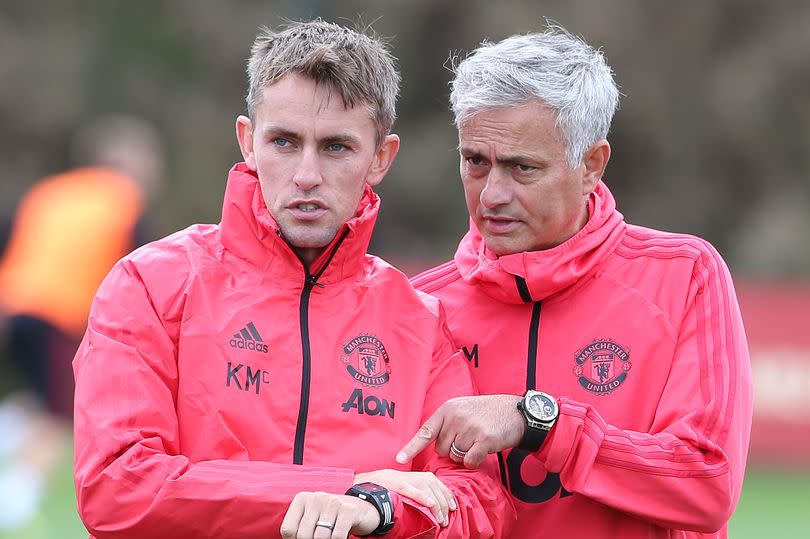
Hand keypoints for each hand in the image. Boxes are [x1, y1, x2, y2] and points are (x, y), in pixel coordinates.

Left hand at [280, 492, 378, 538]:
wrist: (362, 510)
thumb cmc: (331, 519)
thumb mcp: (312, 521)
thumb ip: (299, 530)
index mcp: (302, 499)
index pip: (288, 530)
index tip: (308, 538)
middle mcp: (316, 497)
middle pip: (303, 535)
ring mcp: (333, 501)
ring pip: (320, 537)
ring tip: (331, 536)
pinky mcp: (348, 510)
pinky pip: (337, 536)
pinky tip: (341, 536)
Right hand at [354, 469, 454, 526]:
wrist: (361, 483)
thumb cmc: (380, 488)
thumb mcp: (398, 486)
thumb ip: (412, 491)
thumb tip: (427, 504)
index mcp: (412, 475)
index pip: (435, 481)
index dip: (445, 493)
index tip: (452, 506)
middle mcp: (409, 474)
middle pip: (433, 485)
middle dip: (443, 502)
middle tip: (446, 518)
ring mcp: (402, 478)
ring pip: (426, 488)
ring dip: (436, 504)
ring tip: (441, 519)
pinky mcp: (395, 484)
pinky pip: (411, 489)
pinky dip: (422, 496)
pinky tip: (431, 505)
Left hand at [396, 394, 524, 468]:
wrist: (515, 412)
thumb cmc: (486, 413)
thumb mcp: (463, 408)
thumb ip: (447, 422)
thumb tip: (433, 444)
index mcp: (448, 409)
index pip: (426, 431)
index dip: (411, 447)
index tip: (399, 459)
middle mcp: (456, 417)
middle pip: (441, 449)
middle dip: (452, 450)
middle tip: (467, 439)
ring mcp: (470, 428)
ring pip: (455, 457)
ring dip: (465, 455)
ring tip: (477, 440)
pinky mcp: (483, 440)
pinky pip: (469, 462)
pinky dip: (474, 461)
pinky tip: (483, 450)